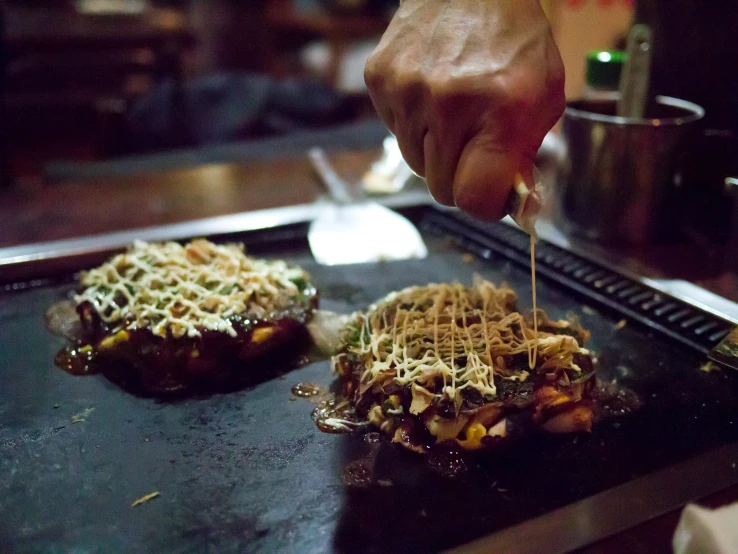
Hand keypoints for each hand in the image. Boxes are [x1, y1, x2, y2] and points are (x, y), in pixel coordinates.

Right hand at [364, 0, 564, 220]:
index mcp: (501, 110)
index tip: (490, 196)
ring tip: (453, 114)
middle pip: (442, 189)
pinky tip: (431, 95)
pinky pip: (395, 133)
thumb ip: (527, 154)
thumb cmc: (512, 40)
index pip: (474, 198)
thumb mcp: (543, 95)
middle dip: (461, 177)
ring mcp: (408, 92)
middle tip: (474, 150)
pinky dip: (414, 124)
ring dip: (435, 151)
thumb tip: (512, 205)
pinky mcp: (380, 81)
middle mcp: (449, 104)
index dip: (484, 205)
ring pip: (415, 164)